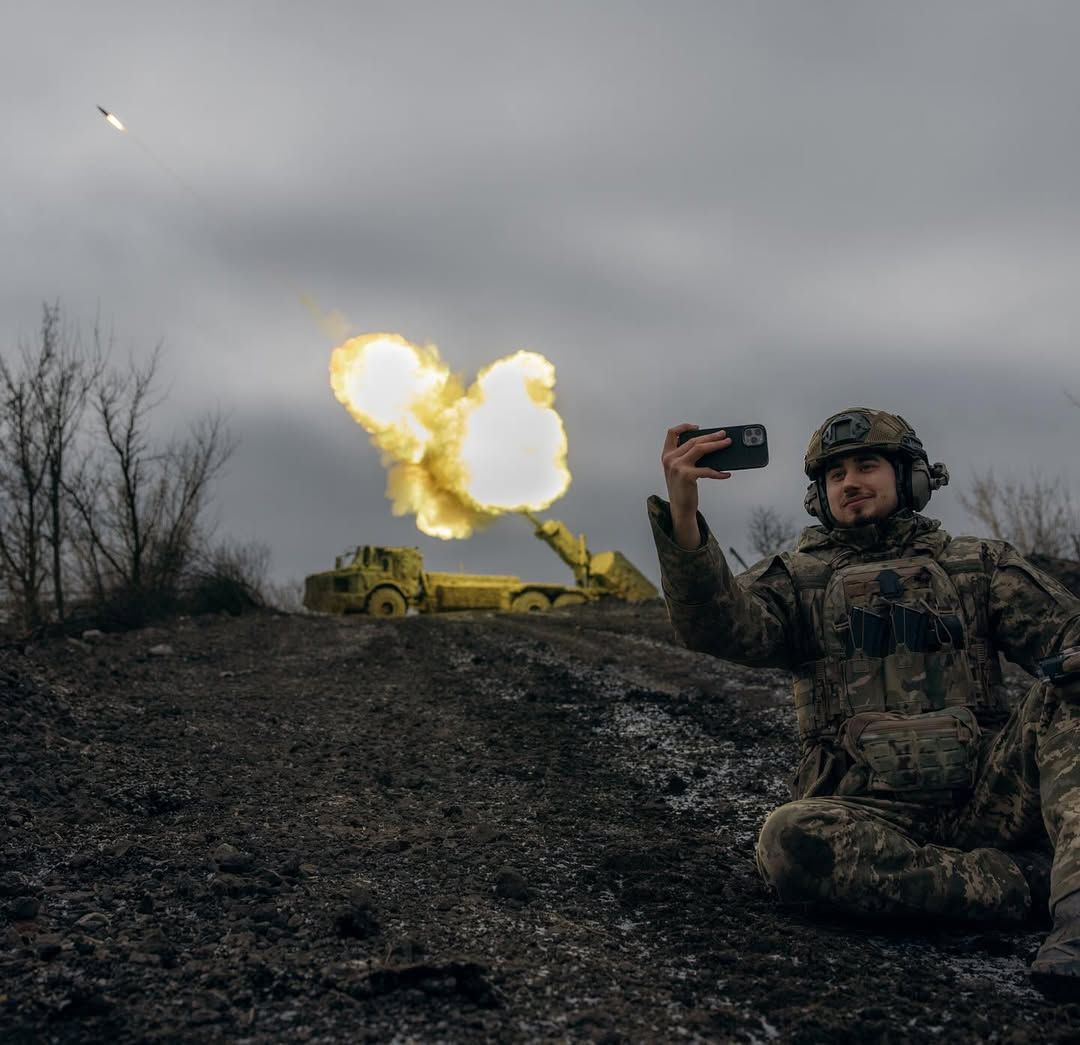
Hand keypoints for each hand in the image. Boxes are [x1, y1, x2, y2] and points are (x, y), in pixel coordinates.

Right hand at [661, 424, 732, 548]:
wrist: (679, 508)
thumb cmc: (682, 489)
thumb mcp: (679, 470)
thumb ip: (686, 457)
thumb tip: (709, 445)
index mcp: (666, 455)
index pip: (672, 433)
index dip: (684, 427)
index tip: (697, 427)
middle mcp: (670, 459)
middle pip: (693, 440)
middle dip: (710, 436)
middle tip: (723, 435)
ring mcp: (677, 467)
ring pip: (700, 449)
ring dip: (716, 445)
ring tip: (727, 444)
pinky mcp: (687, 476)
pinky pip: (707, 470)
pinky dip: (719, 472)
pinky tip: (726, 474)